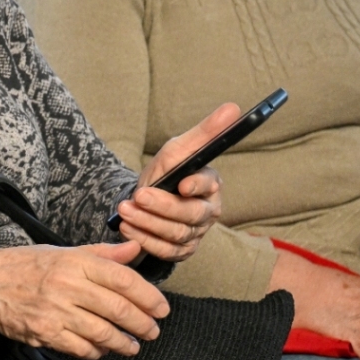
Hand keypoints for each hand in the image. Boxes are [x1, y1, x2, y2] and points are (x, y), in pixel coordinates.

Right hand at [0, 241, 169, 358]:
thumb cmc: (22, 267)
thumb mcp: (61, 251)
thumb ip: (100, 254)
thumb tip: (134, 249)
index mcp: (74, 261)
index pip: (122, 278)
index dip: (147, 295)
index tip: (160, 307)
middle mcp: (67, 285)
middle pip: (118, 308)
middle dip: (142, 323)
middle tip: (152, 330)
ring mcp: (56, 311)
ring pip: (103, 332)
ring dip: (124, 343)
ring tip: (133, 346)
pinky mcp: (46, 333)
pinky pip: (81, 348)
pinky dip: (97, 351)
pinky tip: (102, 349)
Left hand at [116, 103, 234, 261]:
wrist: (144, 199)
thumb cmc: (167, 171)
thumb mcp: (179, 148)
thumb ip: (205, 131)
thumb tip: (233, 107)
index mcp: (211, 184)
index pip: (209, 186)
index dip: (196, 186)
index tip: (180, 183)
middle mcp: (208, 212)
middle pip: (190, 215)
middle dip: (161, 206)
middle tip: (137, 196)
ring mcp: (196, 233)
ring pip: (175, 234)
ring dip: (147, 222)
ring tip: (125, 210)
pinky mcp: (181, 251)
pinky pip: (165, 251)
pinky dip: (144, 240)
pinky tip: (128, 228)